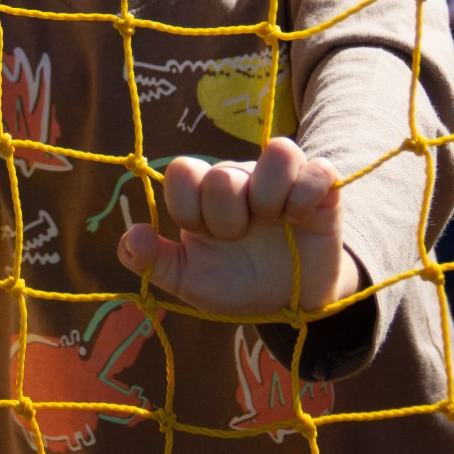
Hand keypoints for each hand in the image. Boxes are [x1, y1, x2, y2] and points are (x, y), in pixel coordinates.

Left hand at [117, 137, 357, 316]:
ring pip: (279, 151)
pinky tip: (302, 219)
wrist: (292, 301)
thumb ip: (155, 261)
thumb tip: (131, 237)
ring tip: (276, 221)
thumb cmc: (237, 282)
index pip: (182, 171)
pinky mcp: (321, 188)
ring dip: (271, 196)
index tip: (202, 235)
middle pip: (224, 172)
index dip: (188, 206)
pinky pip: (319, 169)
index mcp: (204, 195)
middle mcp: (241, 177)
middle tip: (240, 237)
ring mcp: (282, 179)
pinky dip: (309, 195)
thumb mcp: (192, 280)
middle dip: (228, 217)